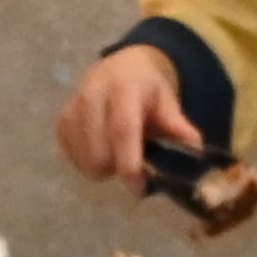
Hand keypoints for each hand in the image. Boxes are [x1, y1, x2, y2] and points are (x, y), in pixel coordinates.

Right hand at [57, 45, 206, 189]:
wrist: (119, 68)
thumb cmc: (147, 90)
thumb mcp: (167, 101)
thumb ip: (177, 124)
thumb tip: (195, 147)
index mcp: (123, 88)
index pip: (122, 130)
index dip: (129, 163)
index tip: (139, 188)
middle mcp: (92, 95)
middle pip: (99, 151)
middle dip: (117, 169)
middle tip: (134, 165)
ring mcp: (73, 108)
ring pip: (83, 158)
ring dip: (102, 168)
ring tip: (117, 154)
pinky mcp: (61, 121)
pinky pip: (70, 155)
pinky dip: (86, 162)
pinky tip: (101, 151)